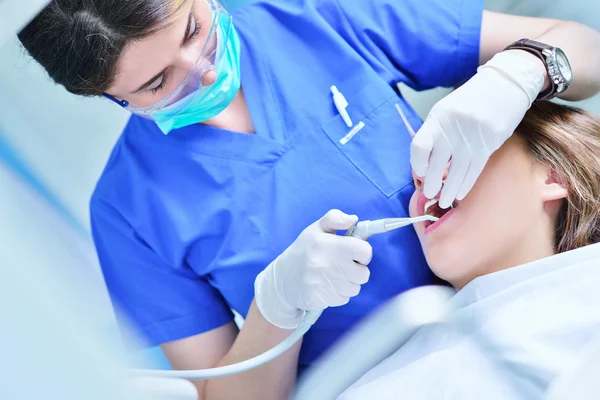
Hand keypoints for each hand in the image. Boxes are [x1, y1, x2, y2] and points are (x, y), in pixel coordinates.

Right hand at [255, 210, 371, 328]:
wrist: (282, 279)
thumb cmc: (304, 251)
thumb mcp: (316, 229)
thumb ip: (335, 218)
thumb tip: (353, 219)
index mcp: (326, 244)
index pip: (365, 251)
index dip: (362, 252)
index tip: (353, 252)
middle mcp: (324, 264)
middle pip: (363, 274)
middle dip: (356, 270)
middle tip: (342, 265)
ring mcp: (321, 283)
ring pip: (355, 288)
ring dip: (348, 283)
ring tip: (333, 276)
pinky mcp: (319, 299)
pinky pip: (344, 299)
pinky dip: (338, 294)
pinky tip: (327, 286)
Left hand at [410, 50, 545, 208]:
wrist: (504, 86)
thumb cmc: (470, 101)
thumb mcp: (446, 111)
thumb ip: (435, 133)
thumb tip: (425, 165)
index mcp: (438, 118)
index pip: (419, 146)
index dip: (417, 163)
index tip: (419, 172)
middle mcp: (452, 128)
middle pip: (436, 164)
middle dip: (431, 184)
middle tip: (429, 194)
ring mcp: (472, 137)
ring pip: (456, 172)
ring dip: (449, 191)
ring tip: (444, 201)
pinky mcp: (489, 144)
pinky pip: (474, 170)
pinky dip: (465, 184)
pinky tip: (460, 193)